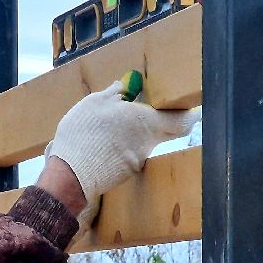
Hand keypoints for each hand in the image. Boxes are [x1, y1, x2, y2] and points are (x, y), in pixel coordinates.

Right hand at [46, 81, 199, 229]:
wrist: (70, 176)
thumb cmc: (84, 134)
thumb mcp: (95, 103)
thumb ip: (114, 94)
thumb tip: (124, 86)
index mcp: (147, 122)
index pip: (183, 121)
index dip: (190, 114)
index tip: (192, 108)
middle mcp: (148, 144)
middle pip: (163, 131)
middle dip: (157, 119)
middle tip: (145, 108)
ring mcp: (136, 162)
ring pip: (142, 143)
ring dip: (131, 134)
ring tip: (108, 125)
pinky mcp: (122, 174)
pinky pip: (126, 156)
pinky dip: (118, 148)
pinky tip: (99, 144)